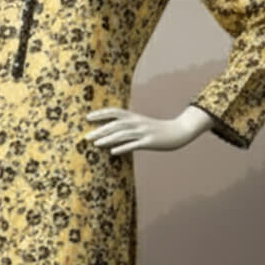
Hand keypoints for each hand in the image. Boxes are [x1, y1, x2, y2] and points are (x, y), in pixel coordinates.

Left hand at [84, 104, 213, 155]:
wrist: (179, 131)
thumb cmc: (158, 129)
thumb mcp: (142, 124)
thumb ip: (128, 126)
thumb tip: (113, 131)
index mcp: (134, 117)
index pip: (114, 112)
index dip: (101, 114)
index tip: (87, 117)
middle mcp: (137, 122)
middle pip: (115, 125)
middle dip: (100, 130)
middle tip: (86, 137)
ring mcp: (143, 132)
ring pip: (122, 134)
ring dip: (107, 139)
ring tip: (95, 144)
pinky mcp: (149, 142)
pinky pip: (134, 145)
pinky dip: (122, 148)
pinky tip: (113, 152)